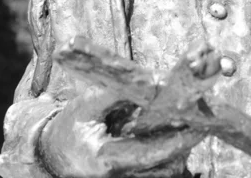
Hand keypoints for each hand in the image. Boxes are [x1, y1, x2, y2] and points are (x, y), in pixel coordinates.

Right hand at [38, 84, 202, 177]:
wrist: (50, 153)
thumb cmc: (71, 125)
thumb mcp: (89, 103)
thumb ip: (119, 93)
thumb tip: (152, 82)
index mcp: (105, 159)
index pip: (150, 152)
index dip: (176, 139)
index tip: (197, 123)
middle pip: (164, 168)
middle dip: (184, 145)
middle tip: (200, 122)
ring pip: (163, 175)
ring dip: (178, 153)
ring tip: (188, 128)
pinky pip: (155, 176)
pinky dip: (167, 159)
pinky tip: (173, 139)